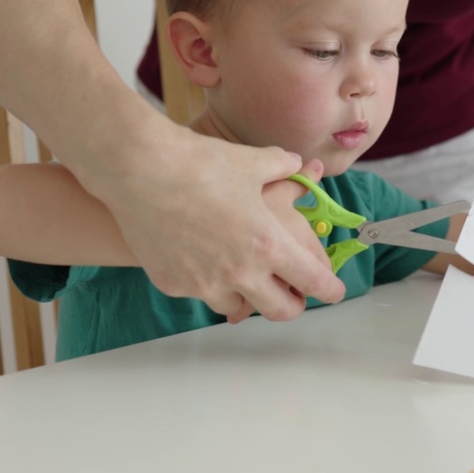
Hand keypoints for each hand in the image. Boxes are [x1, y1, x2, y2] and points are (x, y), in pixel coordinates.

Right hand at [84, 126, 345, 324]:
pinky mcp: (173, 284)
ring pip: (240, 309)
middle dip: (294, 304)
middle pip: (281, 310)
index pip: (313, 281)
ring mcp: (205, 283)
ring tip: (249, 278)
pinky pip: (201, 295)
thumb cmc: (200, 163)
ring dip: (250, 297)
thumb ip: (284, 168)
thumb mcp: (253, 162)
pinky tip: (206, 264)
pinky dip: (210, 285)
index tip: (334, 291)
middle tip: (295, 294)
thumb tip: (299, 166)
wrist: (139, 169)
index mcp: (269, 244)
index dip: (330, 289)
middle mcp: (240, 272)